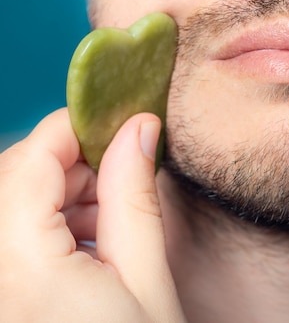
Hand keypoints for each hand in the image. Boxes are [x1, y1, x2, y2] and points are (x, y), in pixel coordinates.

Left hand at [0, 109, 185, 321]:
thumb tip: (139, 128)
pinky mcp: (1, 292)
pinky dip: (46, 223)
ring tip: (111, 223)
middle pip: (15, 176)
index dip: (73, 128)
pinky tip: (87, 244)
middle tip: (126, 177)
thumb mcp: (148, 280)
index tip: (121, 122)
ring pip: (10, 200)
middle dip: (72, 165)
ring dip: (62, 194)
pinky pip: (9, 232)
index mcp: (22, 268)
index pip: (29, 162)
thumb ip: (134, 199)